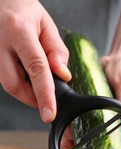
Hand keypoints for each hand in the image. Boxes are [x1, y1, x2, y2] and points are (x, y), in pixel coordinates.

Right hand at [0, 0, 70, 122]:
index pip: (36, 69)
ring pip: (9, 85)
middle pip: (15, 85)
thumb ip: (56, 50)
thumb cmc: (23, 10)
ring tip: (36, 79)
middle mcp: (0, 45)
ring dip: (27, 90)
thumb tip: (63, 75)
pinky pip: (5, 79)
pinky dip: (19, 83)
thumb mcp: (46, 24)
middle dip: (33, 98)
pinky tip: (25, 73)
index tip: (49, 113)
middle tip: (46, 97)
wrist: (0, 3)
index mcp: (19, 31)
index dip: (44, 95)